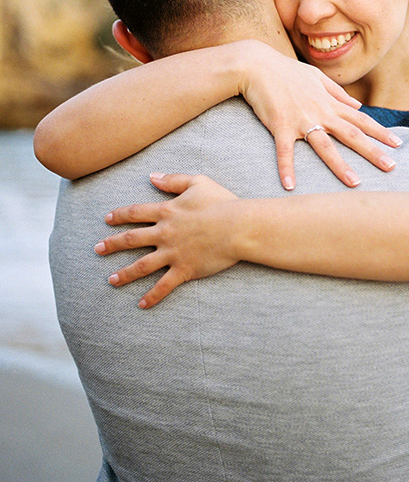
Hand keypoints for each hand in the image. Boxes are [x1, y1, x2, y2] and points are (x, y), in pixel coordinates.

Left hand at [95, 173, 243, 308]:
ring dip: (124, 274)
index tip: (107, 218)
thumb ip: (173, 180)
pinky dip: (152, 296)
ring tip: (111, 280)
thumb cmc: (222, 202)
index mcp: (167, 212)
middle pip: (131, 239)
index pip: (135, 213)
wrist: (238, 226)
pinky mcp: (184, 269)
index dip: (120, 215)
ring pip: (141, 265)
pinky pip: (164, 286)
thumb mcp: (198, 182)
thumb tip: (152, 176)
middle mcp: (164, 233)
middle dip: (112, 244)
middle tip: (97, 250)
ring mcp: (172, 253)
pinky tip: (141, 304)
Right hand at [234, 41, 401, 188]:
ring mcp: (301, 120)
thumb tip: (358, 105)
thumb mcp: (317, 77)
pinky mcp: (280, 125)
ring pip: (325, 146)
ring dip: (340, 165)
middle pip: (352, 134)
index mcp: (330, 103)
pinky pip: (285, 151)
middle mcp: (321, 112)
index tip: (397, 143)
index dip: (380, 132)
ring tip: (355, 183)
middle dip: (373, 151)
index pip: (361, 119)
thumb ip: (338, 93)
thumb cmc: (286, 71)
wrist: (256, 65)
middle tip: (391, 167)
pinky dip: (287, 168)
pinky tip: (290, 186)